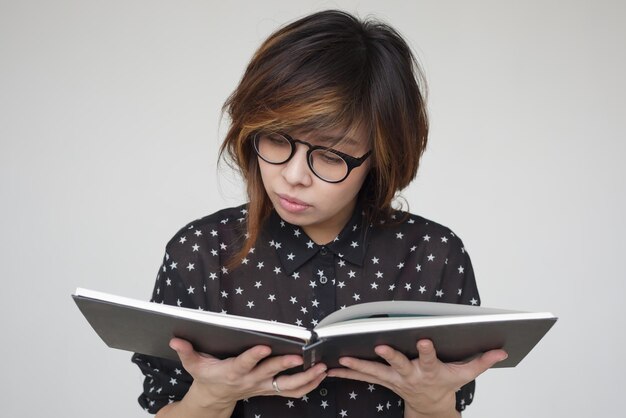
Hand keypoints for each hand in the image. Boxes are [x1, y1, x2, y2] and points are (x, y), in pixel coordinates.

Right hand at [169, 337, 326, 408]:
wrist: (214, 399)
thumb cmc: (207, 377)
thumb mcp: (193, 365)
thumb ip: (186, 352)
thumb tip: (175, 339)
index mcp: (232, 372)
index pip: (244, 364)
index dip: (254, 356)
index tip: (264, 346)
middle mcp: (250, 381)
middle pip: (270, 373)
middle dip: (285, 364)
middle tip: (301, 355)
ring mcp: (262, 387)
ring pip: (287, 386)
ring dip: (306, 378)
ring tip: (322, 368)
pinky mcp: (270, 389)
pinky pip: (293, 391)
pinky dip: (309, 386)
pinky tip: (321, 375)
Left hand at [326, 339, 506, 416]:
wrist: (431, 407)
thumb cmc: (446, 385)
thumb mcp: (465, 374)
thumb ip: (482, 361)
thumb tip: (502, 351)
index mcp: (430, 371)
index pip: (429, 358)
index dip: (426, 350)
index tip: (424, 339)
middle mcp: (410, 375)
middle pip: (399, 364)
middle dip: (390, 355)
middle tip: (380, 346)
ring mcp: (395, 379)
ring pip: (374, 372)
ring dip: (357, 365)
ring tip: (340, 358)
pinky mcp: (384, 380)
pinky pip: (363, 376)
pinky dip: (348, 371)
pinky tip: (333, 367)